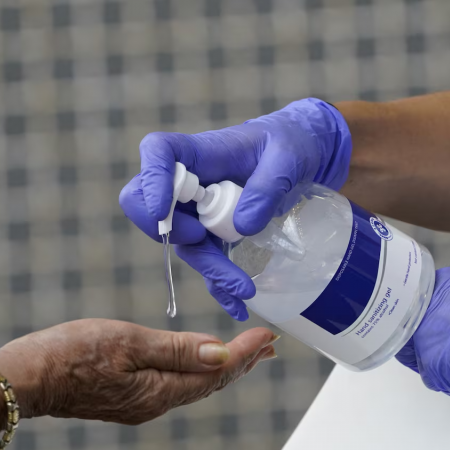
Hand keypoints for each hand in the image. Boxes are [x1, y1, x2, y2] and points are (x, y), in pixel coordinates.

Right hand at [0, 319, 276, 424]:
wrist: (21, 379)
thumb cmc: (69, 354)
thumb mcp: (127, 342)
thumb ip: (177, 349)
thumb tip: (222, 354)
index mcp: (160, 391)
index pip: (217, 372)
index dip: (246, 353)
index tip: (270, 335)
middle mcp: (154, 404)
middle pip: (209, 383)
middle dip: (241, 362)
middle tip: (268, 345)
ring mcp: (138, 404)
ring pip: (192, 386)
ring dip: (220, 367)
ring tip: (243, 354)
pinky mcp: (124, 399)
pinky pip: (173, 386)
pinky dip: (194, 370)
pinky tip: (195, 362)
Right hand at [119, 98, 352, 318]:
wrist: (299, 158)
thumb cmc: (289, 145)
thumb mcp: (287, 158)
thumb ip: (266, 186)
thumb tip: (242, 226)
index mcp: (198, 151)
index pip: (157, 153)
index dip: (151, 181)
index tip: (162, 210)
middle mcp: (188, 181)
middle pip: (149, 205)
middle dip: (171, 230)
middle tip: (203, 236)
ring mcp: (196, 210)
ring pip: (184, 244)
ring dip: (209, 269)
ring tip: (243, 289)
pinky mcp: (213, 233)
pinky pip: (206, 262)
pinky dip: (220, 286)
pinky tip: (238, 305)